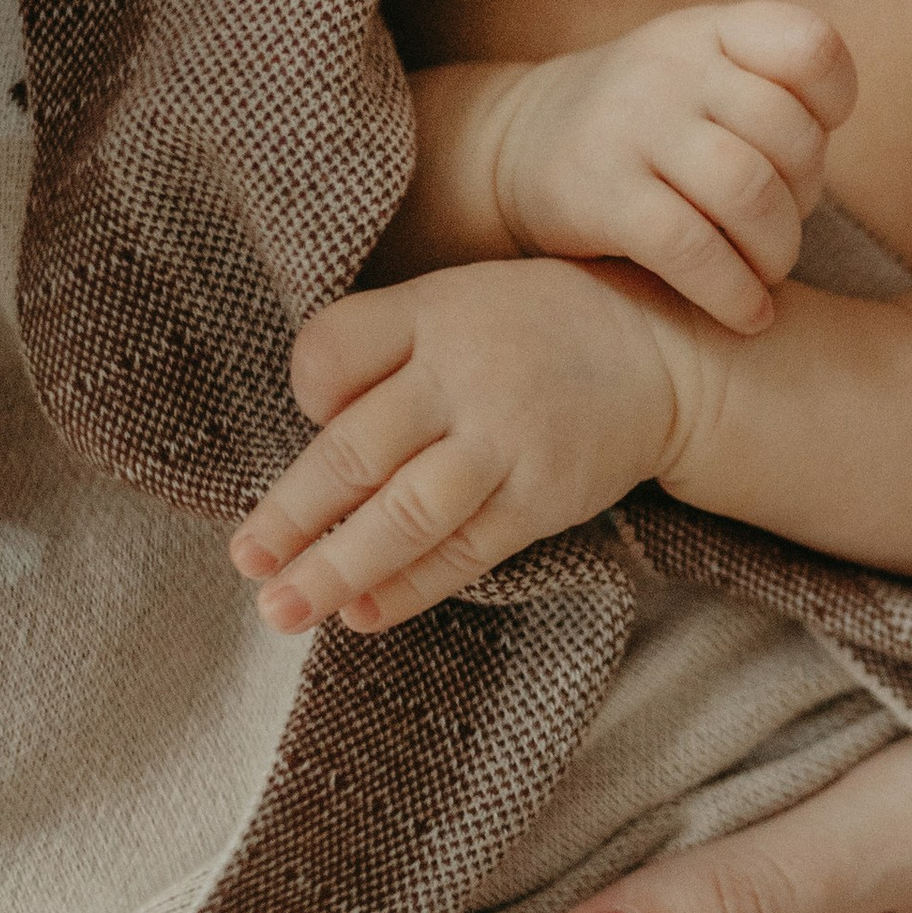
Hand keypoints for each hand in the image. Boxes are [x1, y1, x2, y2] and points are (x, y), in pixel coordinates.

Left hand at [230, 256, 683, 633]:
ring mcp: (506, 441)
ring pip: (404, 516)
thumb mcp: (461, 298)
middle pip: (355, 452)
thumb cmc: (539, 329)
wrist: (666, 355)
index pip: (332, 352)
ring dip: (336, 568)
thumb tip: (310, 428)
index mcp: (433, 312)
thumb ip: (387, 345)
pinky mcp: (542, 498)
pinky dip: (410, 587)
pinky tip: (363, 614)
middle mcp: (464, 376)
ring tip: (283, 609)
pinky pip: (464, 552)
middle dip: (291, 516)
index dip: (305, 392)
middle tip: (245, 562)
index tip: (306, 417)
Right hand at [483, 3, 856, 332]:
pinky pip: (692, 249)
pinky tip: (747, 314)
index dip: (834, 105)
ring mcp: (632, 127)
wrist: (517, 148)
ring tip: (765, 272)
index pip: (808, 46)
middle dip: (804, 199)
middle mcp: (671, 68)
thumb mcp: (702, 73)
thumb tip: (827, 163)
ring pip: (749, 192)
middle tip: (779, 226)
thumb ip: (773, 94)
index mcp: (710, 33)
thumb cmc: (648, 125)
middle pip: (789, 137)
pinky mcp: (601, 195)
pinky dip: (735, 294)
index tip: (808, 144)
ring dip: (777, 251)